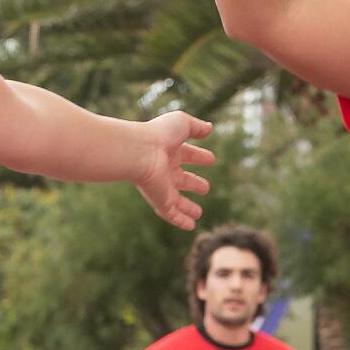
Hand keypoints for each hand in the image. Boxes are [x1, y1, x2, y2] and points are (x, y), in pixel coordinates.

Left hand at [132, 111, 213, 229]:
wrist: (139, 152)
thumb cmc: (159, 134)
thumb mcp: (182, 123)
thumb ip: (197, 126)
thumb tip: (209, 128)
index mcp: (170, 150)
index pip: (187, 154)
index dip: (199, 156)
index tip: (210, 159)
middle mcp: (165, 169)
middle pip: (181, 179)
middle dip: (193, 183)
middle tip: (205, 188)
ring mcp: (162, 186)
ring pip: (176, 201)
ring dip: (187, 207)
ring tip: (198, 214)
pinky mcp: (160, 200)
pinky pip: (171, 214)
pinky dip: (181, 220)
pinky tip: (191, 226)